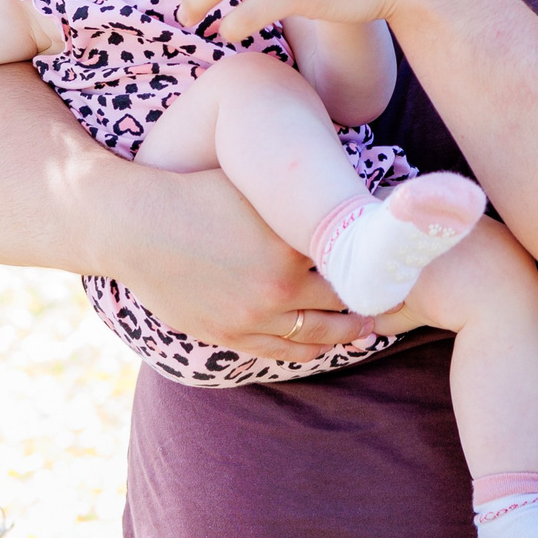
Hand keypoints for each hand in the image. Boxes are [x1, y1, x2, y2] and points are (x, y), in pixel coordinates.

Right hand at [91, 166, 379, 362]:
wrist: (135, 226)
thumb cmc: (195, 191)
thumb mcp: (253, 185)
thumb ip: (297, 197)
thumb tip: (345, 193)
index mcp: (289, 246)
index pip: (351, 262)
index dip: (377, 265)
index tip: (402, 266)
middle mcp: (276, 287)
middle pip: (342, 304)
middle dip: (371, 303)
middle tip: (398, 301)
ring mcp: (251, 317)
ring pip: (315, 336)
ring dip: (346, 335)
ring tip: (370, 330)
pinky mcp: (227, 334)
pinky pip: (278, 352)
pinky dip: (306, 352)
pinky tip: (324, 349)